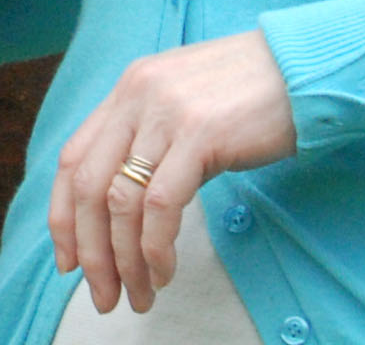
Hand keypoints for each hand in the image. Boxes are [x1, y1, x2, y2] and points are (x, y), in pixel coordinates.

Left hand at [48, 30, 296, 314]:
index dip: (63, 215)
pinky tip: (165, 270)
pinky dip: (155, 246)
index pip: (72, 158)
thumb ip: (150, 139)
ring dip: (124, 260)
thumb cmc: (248, 95)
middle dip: (90, 251)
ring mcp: (165, 114)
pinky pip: (160, 204)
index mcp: (127, 90)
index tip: (69, 261)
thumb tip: (124, 205)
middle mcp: (135, 97)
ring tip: (140, 294)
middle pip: (86, 186)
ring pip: (120, 201)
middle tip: (103, 296)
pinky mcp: (199, 134)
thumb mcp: (183, 106)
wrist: (301, 68)